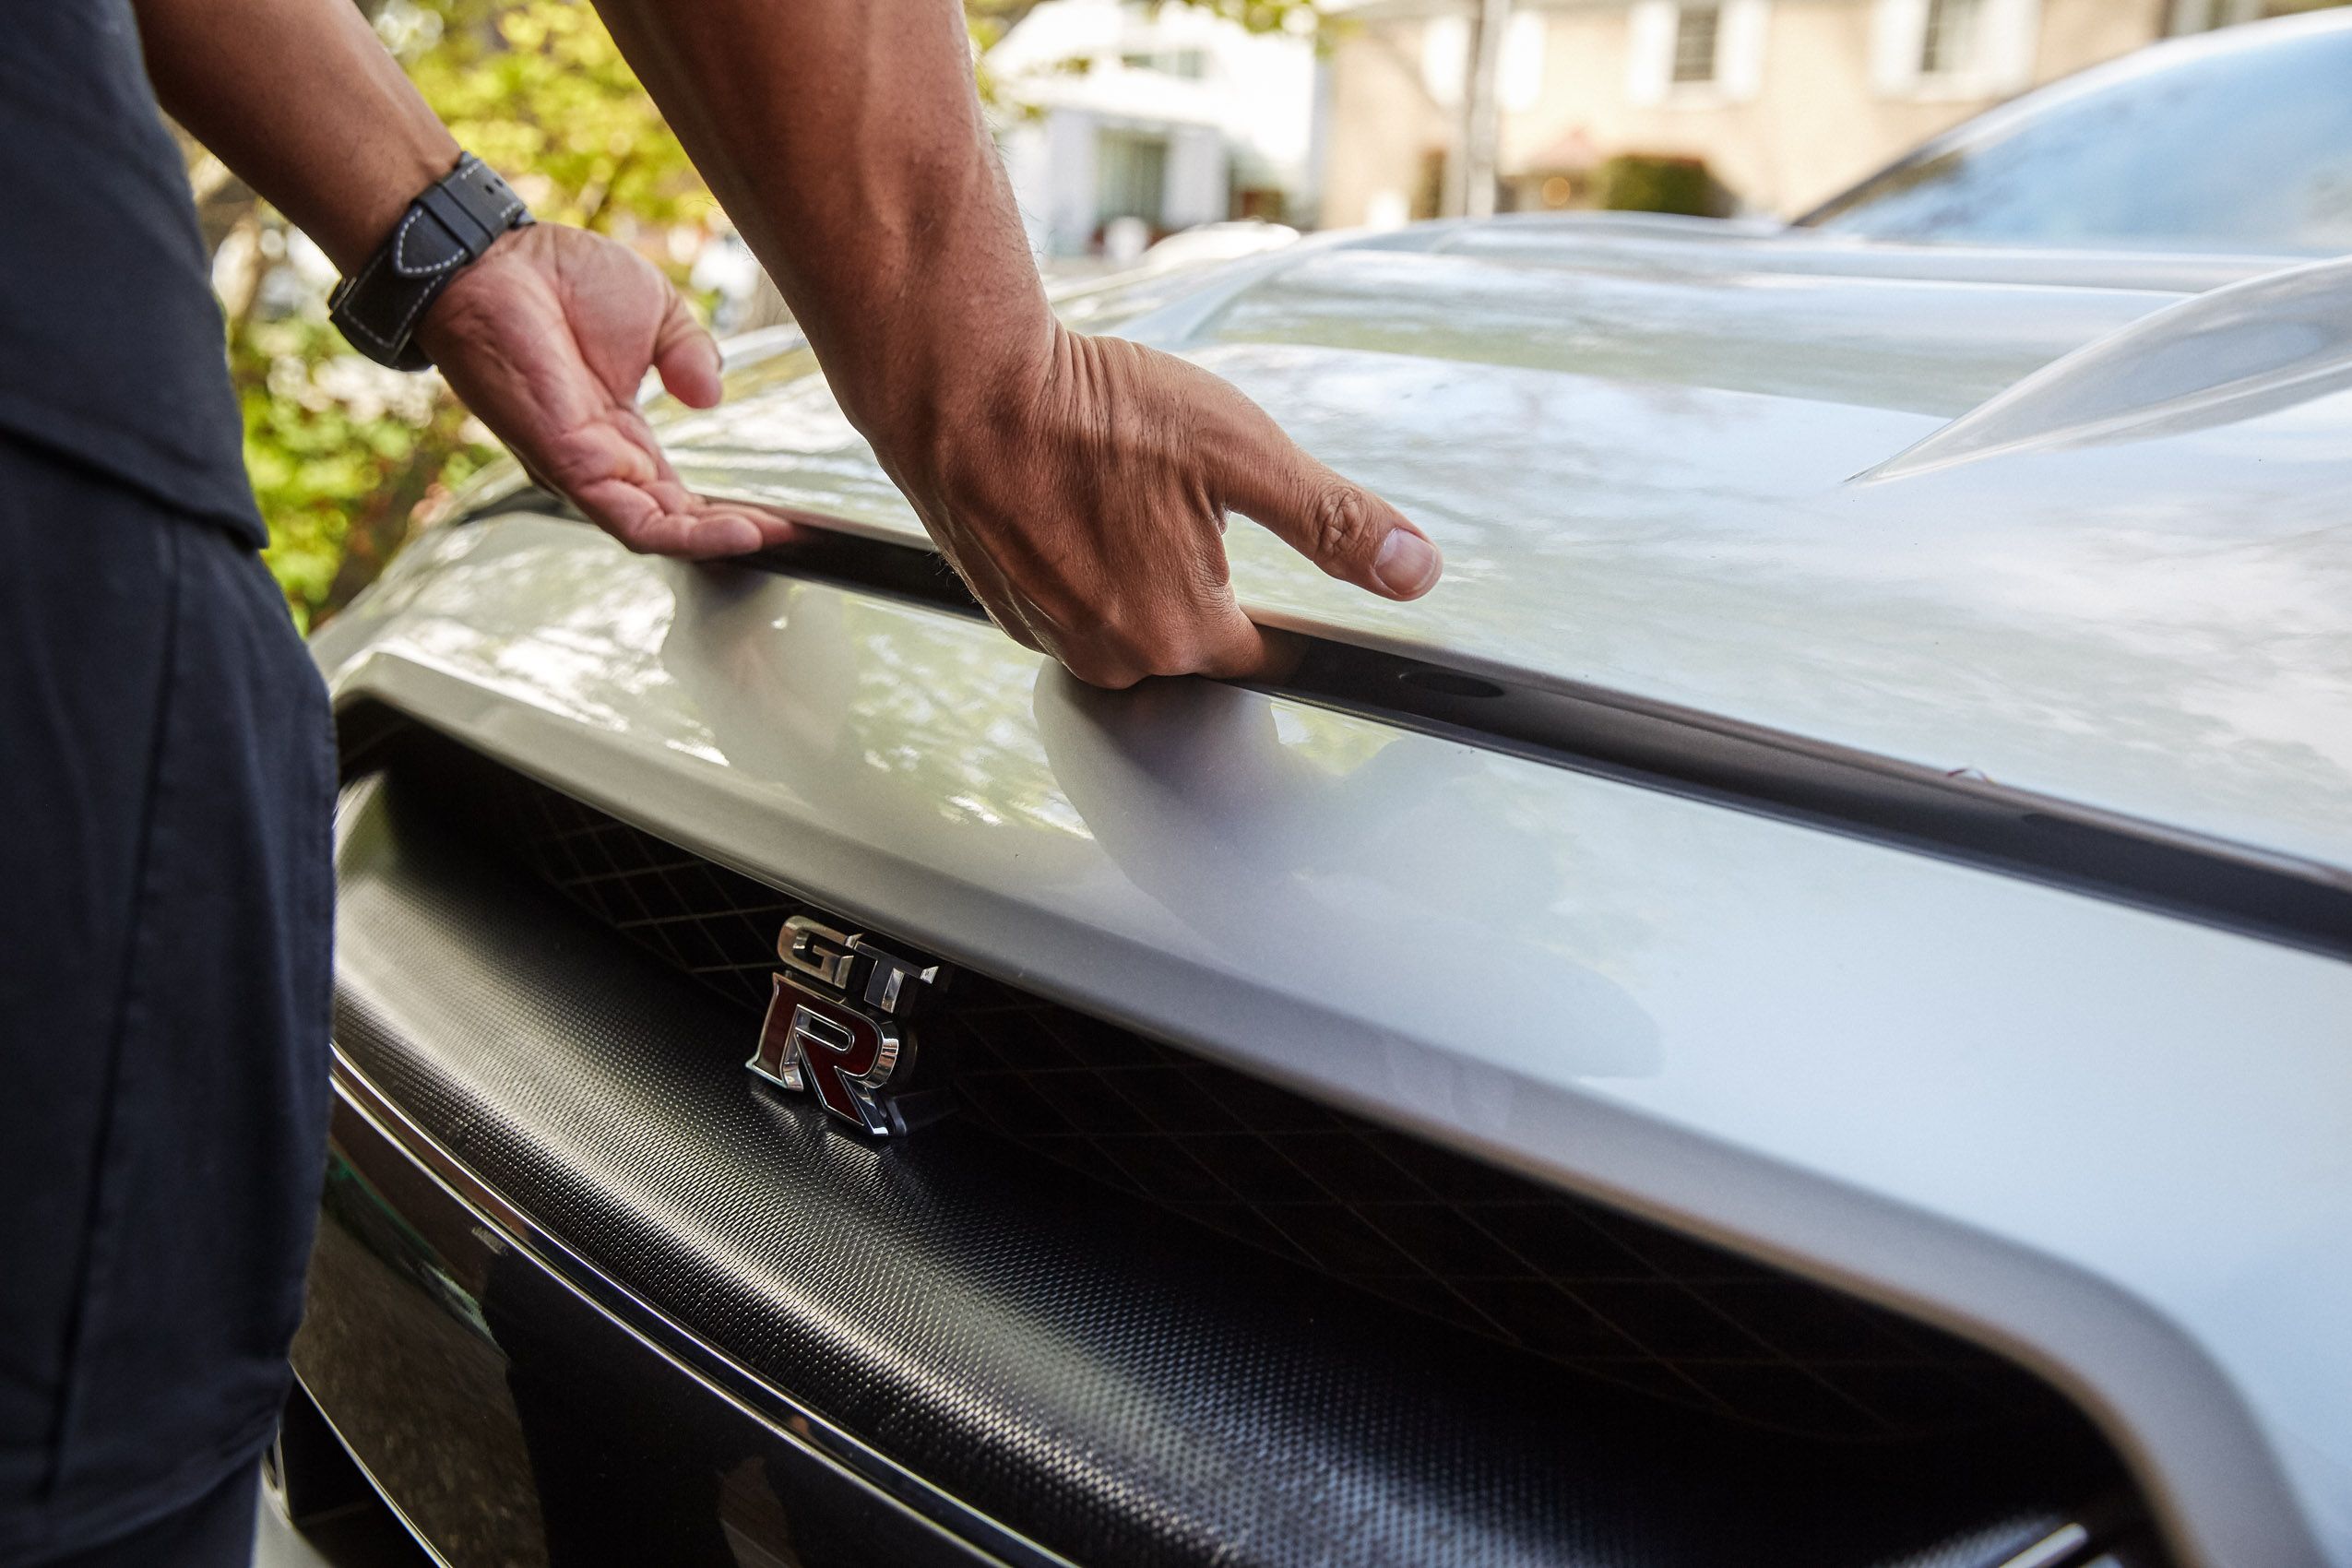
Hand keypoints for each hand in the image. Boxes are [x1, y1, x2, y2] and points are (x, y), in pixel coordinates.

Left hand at [416, 223, 795, 558]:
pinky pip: (635, 521)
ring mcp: (582, 466)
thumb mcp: (656, 311)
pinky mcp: (568, 465)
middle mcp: (601, 459)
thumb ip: (692, 355)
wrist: (494, 259)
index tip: (782, 514)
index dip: (728, 509)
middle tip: (789, 536)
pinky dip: (688, 534)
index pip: (678, 493)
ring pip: (656, 532)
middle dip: (730, 533)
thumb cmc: (557, 277)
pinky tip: (735, 530)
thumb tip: (712, 398)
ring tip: (769, 538)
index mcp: (618, 432)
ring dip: (716, 541)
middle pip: (672, 522)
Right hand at [872, 324, 1440, 688]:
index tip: (1239, 540)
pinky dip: (1076, 558)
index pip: (1261, 650)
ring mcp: (1050, 639)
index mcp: (1183, 633)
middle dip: (1192, 568)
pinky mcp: (1004, 611)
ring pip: (1126, 617)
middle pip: (1190, 633)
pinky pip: (1068, 602)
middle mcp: (1114, 656)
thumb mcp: (1241, 449)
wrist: (960, 385)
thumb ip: (1332, 521)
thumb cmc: (1092, 410)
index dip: (1265, 597)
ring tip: (1112, 488)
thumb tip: (1415, 569)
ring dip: (1133, 564)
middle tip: (1164, 487)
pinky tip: (1068, 496)